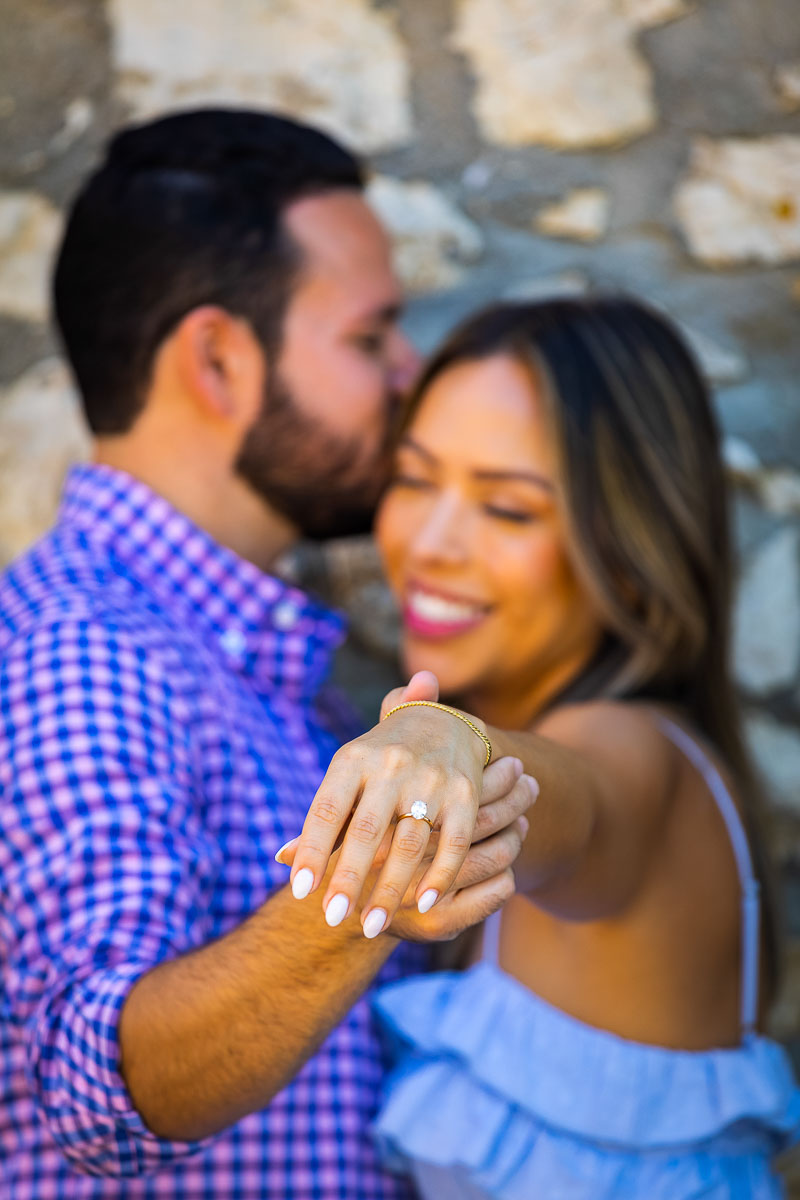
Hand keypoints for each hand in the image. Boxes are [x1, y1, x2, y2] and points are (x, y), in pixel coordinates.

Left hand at [277, 753, 532, 941]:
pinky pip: (453, 842)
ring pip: (409, 843)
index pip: (327, 809)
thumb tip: (281, 857)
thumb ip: (325, 818)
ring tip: (370, 928)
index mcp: (353, 759)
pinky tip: (422, 905)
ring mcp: (431, 779)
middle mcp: (391, 765)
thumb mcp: (349, 774)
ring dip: (390, 890)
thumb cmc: (382, 760)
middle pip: (367, 831)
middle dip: (348, 878)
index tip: (300, 891)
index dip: (311, 849)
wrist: (445, 722)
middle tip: (332, 919)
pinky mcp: (465, 794)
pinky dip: (440, 876)